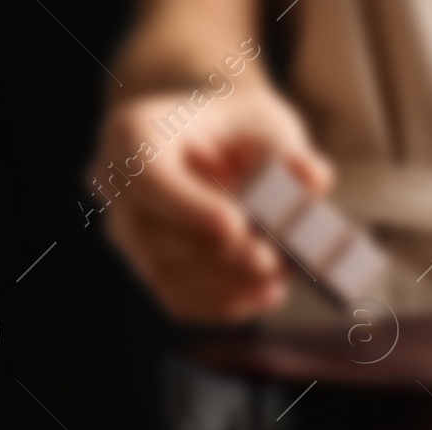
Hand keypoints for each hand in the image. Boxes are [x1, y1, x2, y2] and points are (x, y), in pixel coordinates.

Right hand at [88, 80, 333, 322]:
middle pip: (157, 234)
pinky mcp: (149, 269)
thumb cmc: (241, 130)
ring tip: (283, 276)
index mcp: (132, 133)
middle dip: (221, 255)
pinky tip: (268, 295)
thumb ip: (288, 150)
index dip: (188, 207)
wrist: (219, 146)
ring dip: (230, 283)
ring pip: (168, 273)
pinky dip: (226, 303)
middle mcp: (116, 186)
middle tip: (275, 262)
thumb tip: (315, 180)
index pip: (146, 175)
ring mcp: (128, 233)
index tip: (235, 226)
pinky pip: (180, 299)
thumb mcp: (267, 123)